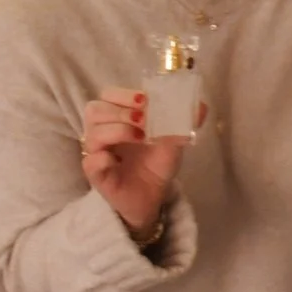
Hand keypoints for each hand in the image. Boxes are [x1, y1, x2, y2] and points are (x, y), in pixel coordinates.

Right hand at [80, 87, 196, 237]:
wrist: (153, 196)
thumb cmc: (156, 164)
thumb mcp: (174, 142)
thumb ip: (183, 123)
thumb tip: (201, 106)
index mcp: (118, 118)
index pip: (108, 95)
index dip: (124, 95)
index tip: (145, 101)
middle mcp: (102, 131)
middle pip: (95, 109)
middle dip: (120, 111)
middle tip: (144, 121)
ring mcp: (97, 153)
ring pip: (93, 133)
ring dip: (116, 131)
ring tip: (140, 138)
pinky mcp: (96, 175)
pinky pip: (91, 162)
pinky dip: (103, 159)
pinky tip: (118, 161)